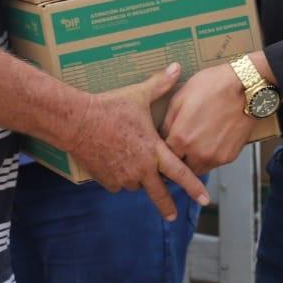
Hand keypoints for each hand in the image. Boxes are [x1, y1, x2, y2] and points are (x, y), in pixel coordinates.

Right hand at [67, 63, 210, 219]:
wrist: (78, 122)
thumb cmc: (110, 107)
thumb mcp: (138, 95)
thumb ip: (161, 84)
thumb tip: (177, 67)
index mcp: (153, 150)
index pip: (180, 173)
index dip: (194, 187)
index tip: (204, 199)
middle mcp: (141, 168)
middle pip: (158, 194)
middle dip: (167, 206)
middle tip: (173, 216)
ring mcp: (123, 176)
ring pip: (135, 185)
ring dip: (138, 179)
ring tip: (131, 163)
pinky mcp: (106, 179)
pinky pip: (117, 184)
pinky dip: (118, 177)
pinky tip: (114, 163)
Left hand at [163, 60, 258, 174]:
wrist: (245, 88)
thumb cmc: (212, 87)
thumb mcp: (180, 97)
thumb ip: (168, 122)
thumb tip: (162, 135)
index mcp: (180, 138)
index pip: (164, 156)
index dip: (164, 150)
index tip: (166, 145)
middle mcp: (196, 153)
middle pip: (180, 166)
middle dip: (178, 157)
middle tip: (180, 146)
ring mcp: (214, 157)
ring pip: (197, 169)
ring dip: (193, 160)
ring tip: (196, 143)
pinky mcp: (228, 157)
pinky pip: (213, 163)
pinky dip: (209, 156)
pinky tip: (211, 141)